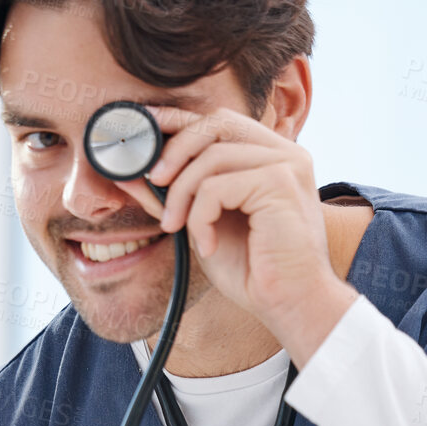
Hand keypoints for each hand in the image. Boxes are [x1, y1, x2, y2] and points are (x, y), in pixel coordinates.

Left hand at [112, 105, 356, 360]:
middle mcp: (284, 153)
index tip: (144, 133)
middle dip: (175, 150)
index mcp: (271, 156)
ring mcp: (287, 164)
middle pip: (216, 123)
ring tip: (177, 227)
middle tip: (152, 182)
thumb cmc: (253, 268)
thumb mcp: (208, 220)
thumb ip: (184, 191)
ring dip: (181, 194)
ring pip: (211, 156)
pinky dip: (200, 217)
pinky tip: (208, 244)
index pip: (219, 123)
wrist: (290, 303)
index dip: (178, 122)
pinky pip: (217, 187)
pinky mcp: (281, 183)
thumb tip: (136, 170)